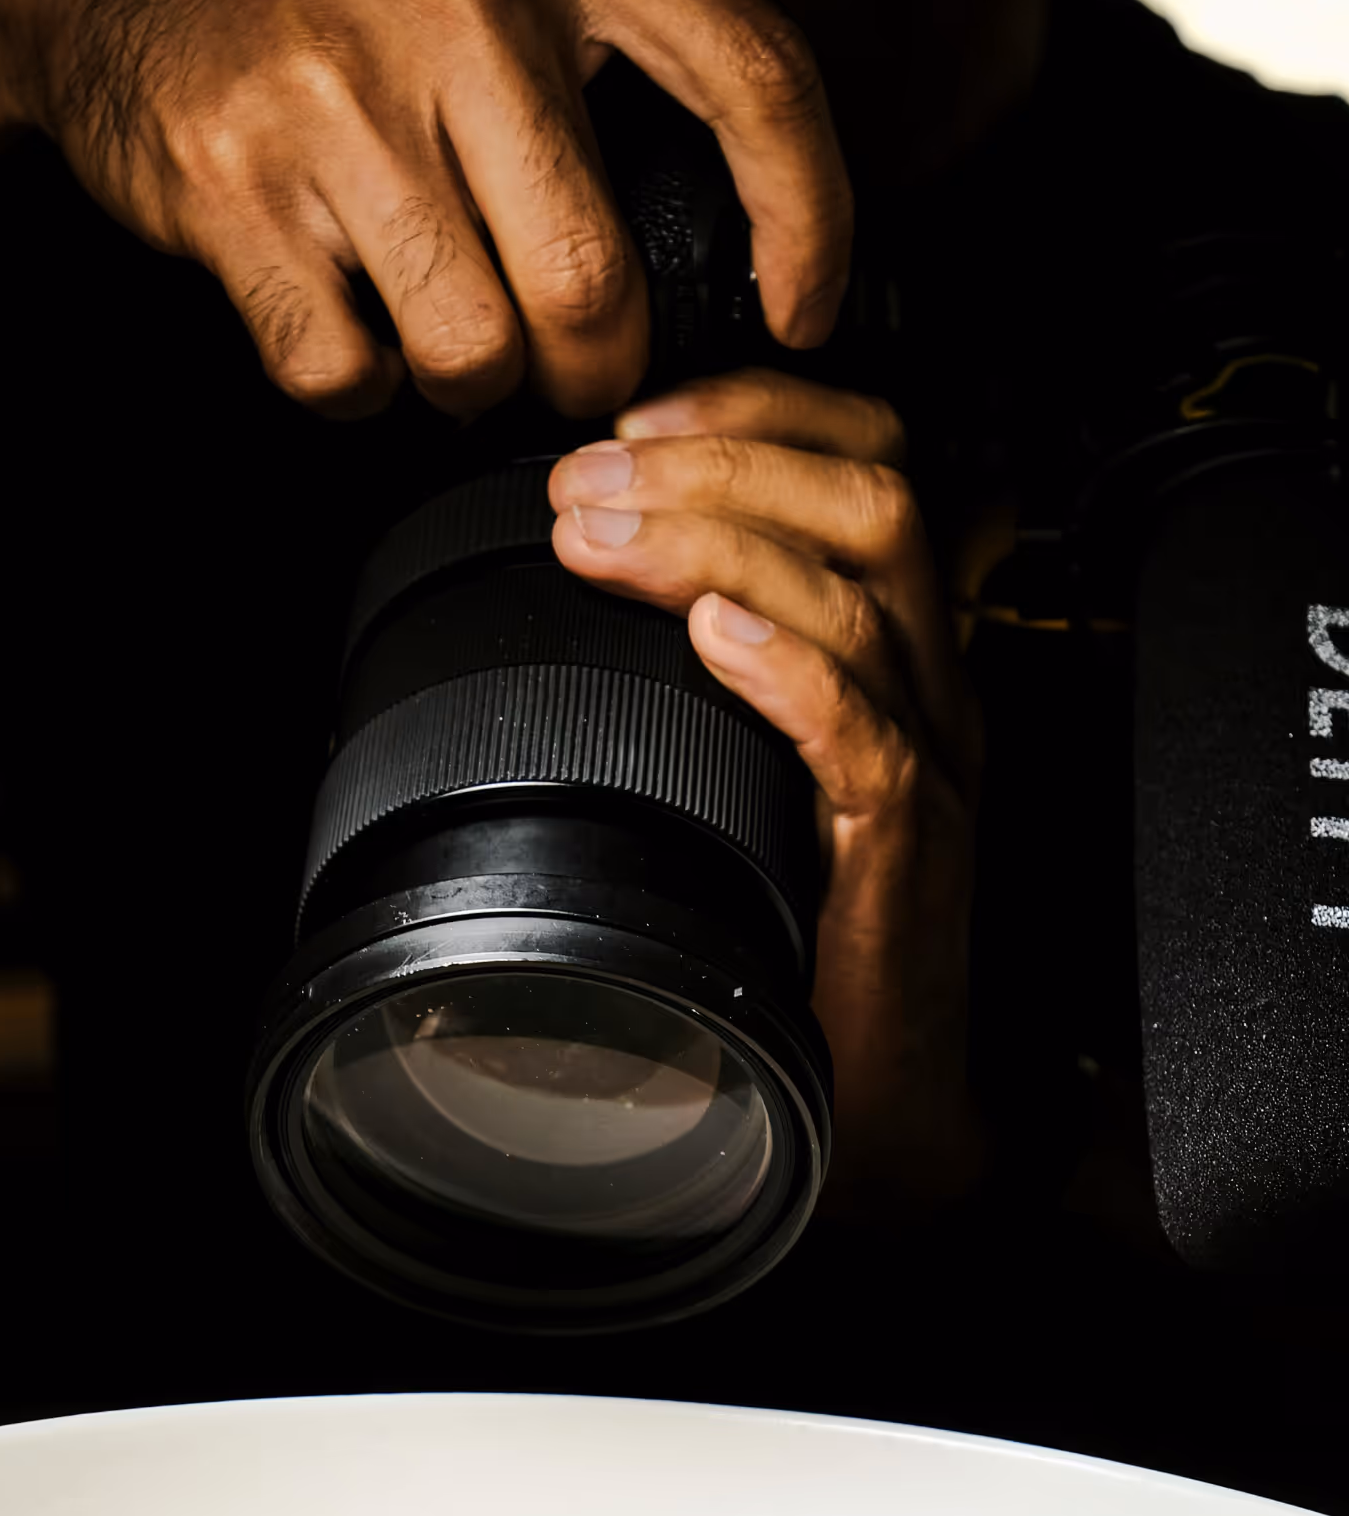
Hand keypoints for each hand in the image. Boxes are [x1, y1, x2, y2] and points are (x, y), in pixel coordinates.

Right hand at [0, 0, 850, 419]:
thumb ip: (622, 46)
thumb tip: (750, 243)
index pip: (758, 80)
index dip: (808, 224)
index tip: (803, 313)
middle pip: (593, 282)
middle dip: (593, 369)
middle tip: (572, 367)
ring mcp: (335, 90)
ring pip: (471, 349)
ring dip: (469, 381)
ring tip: (444, 328)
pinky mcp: (234, 185)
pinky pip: (346, 372)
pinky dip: (359, 387)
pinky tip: (347, 322)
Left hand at [547, 368, 985, 1214]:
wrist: (893, 1104)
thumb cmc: (811, 940)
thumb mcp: (753, 770)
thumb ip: (712, 676)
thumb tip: (588, 583)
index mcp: (898, 651)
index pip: (872, 461)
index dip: (760, 411)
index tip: (633, 422)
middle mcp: (930, 688)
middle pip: (870, 500)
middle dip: (718, 460)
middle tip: (584, 481)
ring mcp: (931, 765)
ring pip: (860, 594)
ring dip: (715, 540)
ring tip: (598, 537)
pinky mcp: (908, 857)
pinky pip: (869, 737)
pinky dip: (790, 671)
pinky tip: (712, 635)